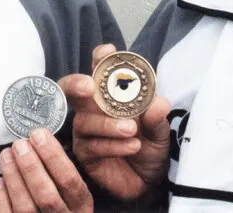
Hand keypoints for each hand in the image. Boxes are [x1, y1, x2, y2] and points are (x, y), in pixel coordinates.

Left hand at [0, 129, 91, 212]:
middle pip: (47, 196)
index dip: (54, 156)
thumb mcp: (71, 190)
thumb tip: (40, 139)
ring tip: (6, 155)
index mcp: (79, 206)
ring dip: (14, 177)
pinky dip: (1, 198)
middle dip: (31, 167)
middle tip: (19, 145)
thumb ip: (59, 170)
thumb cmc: (60, 203)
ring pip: (26, 207)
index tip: (39, 135)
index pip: (69, 181)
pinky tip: (0, 181)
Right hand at [63, 44, 170, 201]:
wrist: (149, 181)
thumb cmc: (150, 146)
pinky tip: (132, 146)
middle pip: (72, 90)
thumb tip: (159, 102)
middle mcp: (92, 109)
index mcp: (110, 95)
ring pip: (85, 121)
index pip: (100, 70)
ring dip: (108, 124)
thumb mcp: (160, 130)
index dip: (100, 58)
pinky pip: (93, 146)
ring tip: (132, 129)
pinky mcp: (85, 154)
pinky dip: (113, 145)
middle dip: (76, 84)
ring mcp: (85, 131)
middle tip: (90, 86)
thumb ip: (157, 117)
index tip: (106, 51)